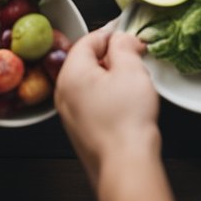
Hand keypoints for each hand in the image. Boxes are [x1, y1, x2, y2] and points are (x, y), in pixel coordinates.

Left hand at [56, 28, 158, 184]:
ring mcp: (69, 113)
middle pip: (87, 61)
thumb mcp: (131, 70)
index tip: (131, 38)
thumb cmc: (127, 120)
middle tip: (136, 62)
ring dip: (112, 78)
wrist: (125, 165)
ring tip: (135, 86)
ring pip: (90, 83)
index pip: (88, 40)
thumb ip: (124, 46)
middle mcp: (63, 93)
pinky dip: (108, 97)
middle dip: (113, 58)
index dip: (112, 35)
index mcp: (71, 73)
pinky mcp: (79, 129)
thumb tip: (121, 38)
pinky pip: (92, 103)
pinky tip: (127, 106)